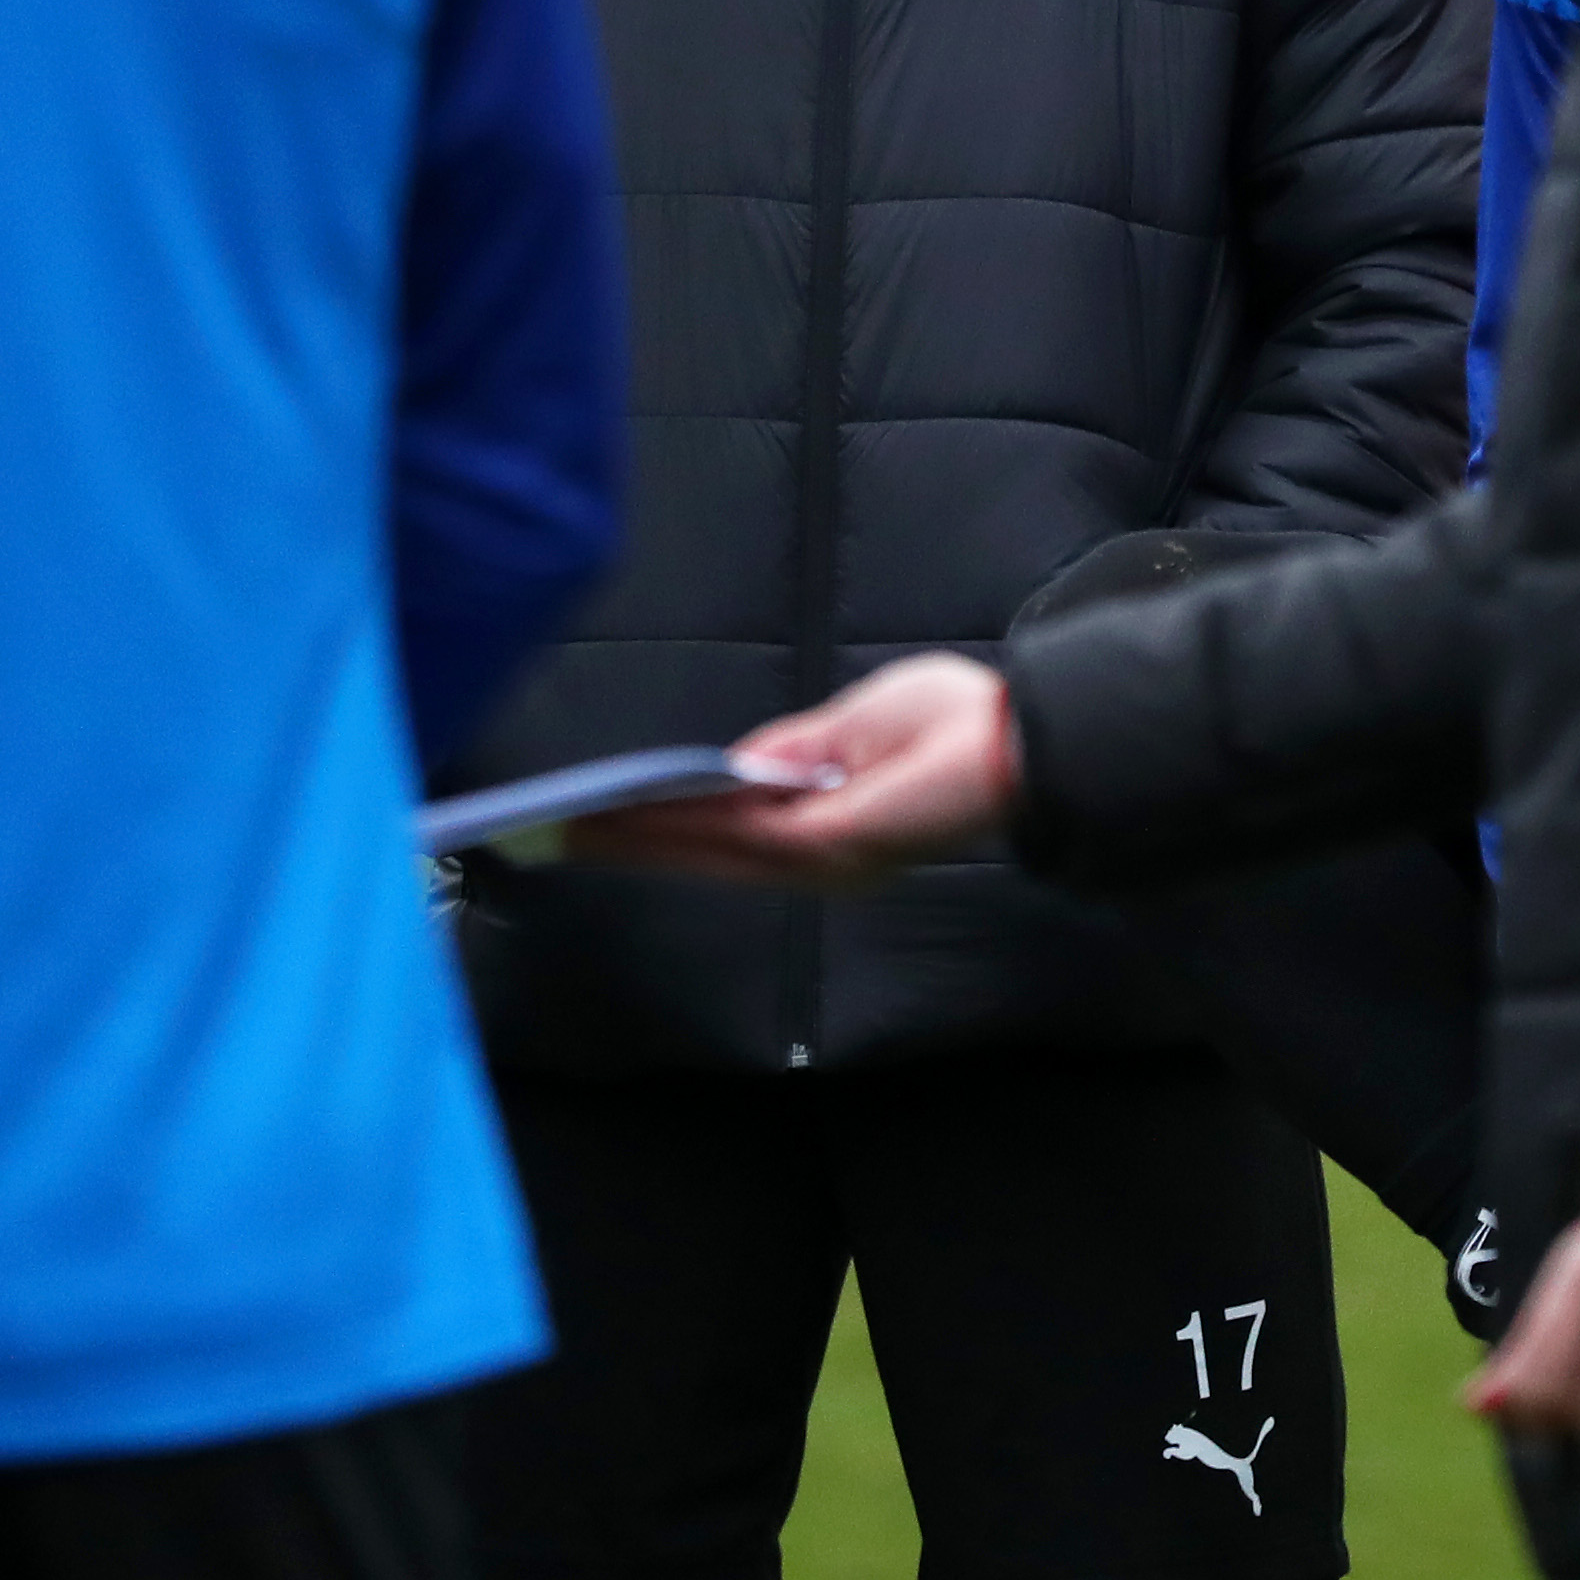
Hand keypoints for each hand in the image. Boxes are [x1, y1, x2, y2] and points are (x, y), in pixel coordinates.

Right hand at [565, 653, 1017, 888]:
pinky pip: (735, 836)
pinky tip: (632, 815)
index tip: (596, 818)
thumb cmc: (959, 722)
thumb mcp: (859, 724)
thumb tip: (737, 770)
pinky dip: (678, 826)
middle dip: (627, 842)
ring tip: (571, 827)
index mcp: (822, 828)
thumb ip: (797, 751)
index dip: (660, 827)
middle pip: (702, 852)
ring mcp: (818, 855)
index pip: (724, 834)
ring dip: (635, 837)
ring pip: (707, 850)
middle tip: (552, 835)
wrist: (1027, 738)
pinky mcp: (825, 842)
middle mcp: (814, 856)